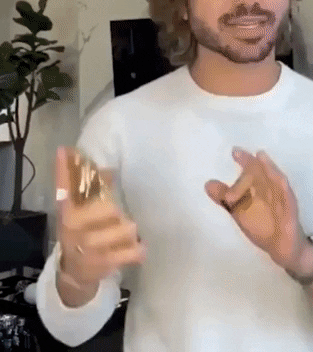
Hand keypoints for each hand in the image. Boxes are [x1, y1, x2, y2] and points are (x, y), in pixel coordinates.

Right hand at [56, 147, 146, 286]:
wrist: (73, 272)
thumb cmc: (81, 233)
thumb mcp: (81, 212)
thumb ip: (95, 190)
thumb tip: (109, 169)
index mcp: (68, 211)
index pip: (64, 187)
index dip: (64, 169)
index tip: (65, 150)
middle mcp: (73, 227)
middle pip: (107, 210)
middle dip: (116, 213)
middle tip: (117, 217)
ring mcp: (86, 248)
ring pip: (122, 231)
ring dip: (128, 232)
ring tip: (128, 234)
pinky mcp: (101, 264)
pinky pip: (128, 253)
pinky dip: (136, 251)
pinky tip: (139, 250)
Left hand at [205, 147, 307, 269]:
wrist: (282, 247)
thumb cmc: (261, 225)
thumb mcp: (238, 211)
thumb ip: (224, 198)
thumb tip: (207, 184)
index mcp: (258, 187)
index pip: (251, 171)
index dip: (244, 160)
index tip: (234, 151)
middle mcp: (270, 189)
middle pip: (261, 172)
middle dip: (251, 162)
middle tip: (238, 154)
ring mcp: (282, 198)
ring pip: (275, 179)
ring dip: (269, 168)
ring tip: (260, 157)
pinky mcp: (291, 210)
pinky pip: (288, 197)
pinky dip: (284, 188)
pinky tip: (280, 180)